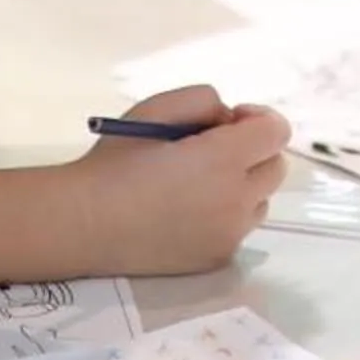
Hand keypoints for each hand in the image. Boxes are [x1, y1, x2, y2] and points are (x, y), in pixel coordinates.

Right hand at [65, 85, 293, 274]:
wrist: (83, 223)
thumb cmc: (115, 162)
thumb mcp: (154, 109)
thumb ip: (203, 101)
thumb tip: (230, 121)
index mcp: (223, 159)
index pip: (277, 132)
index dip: (258, 119)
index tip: (228, 122)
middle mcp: (236, 200)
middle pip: (275, 167)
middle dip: (253, 151)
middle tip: (212, 149)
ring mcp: (230, 234)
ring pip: (261, 200)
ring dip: (243, 185)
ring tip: (198, 183)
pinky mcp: (217, 258)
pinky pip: (239, 228)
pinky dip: (226, 214)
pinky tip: (187, 211)